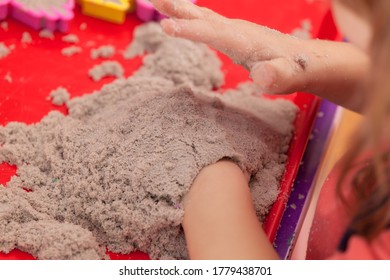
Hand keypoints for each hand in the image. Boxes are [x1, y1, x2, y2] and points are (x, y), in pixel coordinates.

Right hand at [150, 0, 313, 94]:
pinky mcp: (233, 35)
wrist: (305, 59)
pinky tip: (182, 17)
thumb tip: (262, 75)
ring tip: (158, 1)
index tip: (166, 26)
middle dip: (179, 9)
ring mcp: (234, 30)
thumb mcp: (290, 76)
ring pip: (203, 17)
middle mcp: (237, 30)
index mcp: (246, 39)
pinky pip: (208, 23)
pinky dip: (191, 18)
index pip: (213, 33)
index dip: (190, 29)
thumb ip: (278, 75)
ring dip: (181, 10)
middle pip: (204, 17)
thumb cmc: (296, 69)